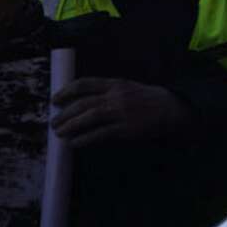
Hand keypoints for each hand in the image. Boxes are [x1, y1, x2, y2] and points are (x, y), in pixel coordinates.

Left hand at [50, 77, 195, 147]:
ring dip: (70, 126)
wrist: (172, 109)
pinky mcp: (126, 129)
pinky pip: (100, 134)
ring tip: (60, 133)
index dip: (66, 91)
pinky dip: (84, 139)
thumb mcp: (128, 87)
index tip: (55, 100)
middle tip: (54, 122)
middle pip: (82, 103)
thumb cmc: (149, 99)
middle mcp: (116, 96)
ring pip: (88, 118)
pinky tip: (75, 143)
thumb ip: (108, 91)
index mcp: (115, 84)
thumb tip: (84, 101)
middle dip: (64, 114)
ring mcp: (121, 113)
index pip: (84, 84)